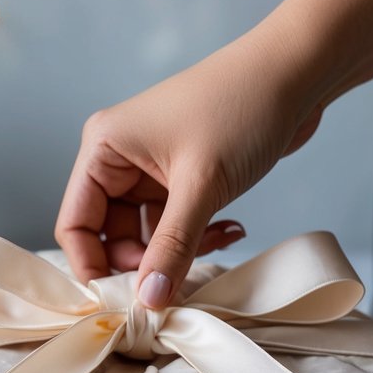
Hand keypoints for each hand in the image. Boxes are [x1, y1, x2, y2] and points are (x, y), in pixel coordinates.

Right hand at [55, 29, 322, 306]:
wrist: (297, 72)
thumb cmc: (242, 107)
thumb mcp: (201, 185)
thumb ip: (172, 247)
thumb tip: (149, 300)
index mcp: (104, 148)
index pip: (75, 225)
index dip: (93, 267)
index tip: (124, 301)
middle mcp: (120, 158)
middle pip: (110, 237)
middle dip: (143, 264)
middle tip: (176, 282)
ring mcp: (152, 169)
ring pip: (148, 236)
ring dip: (178, 252)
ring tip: (217, 244)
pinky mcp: (183, 177)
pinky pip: (177, 225)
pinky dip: (200, 236)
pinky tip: (232, 229)